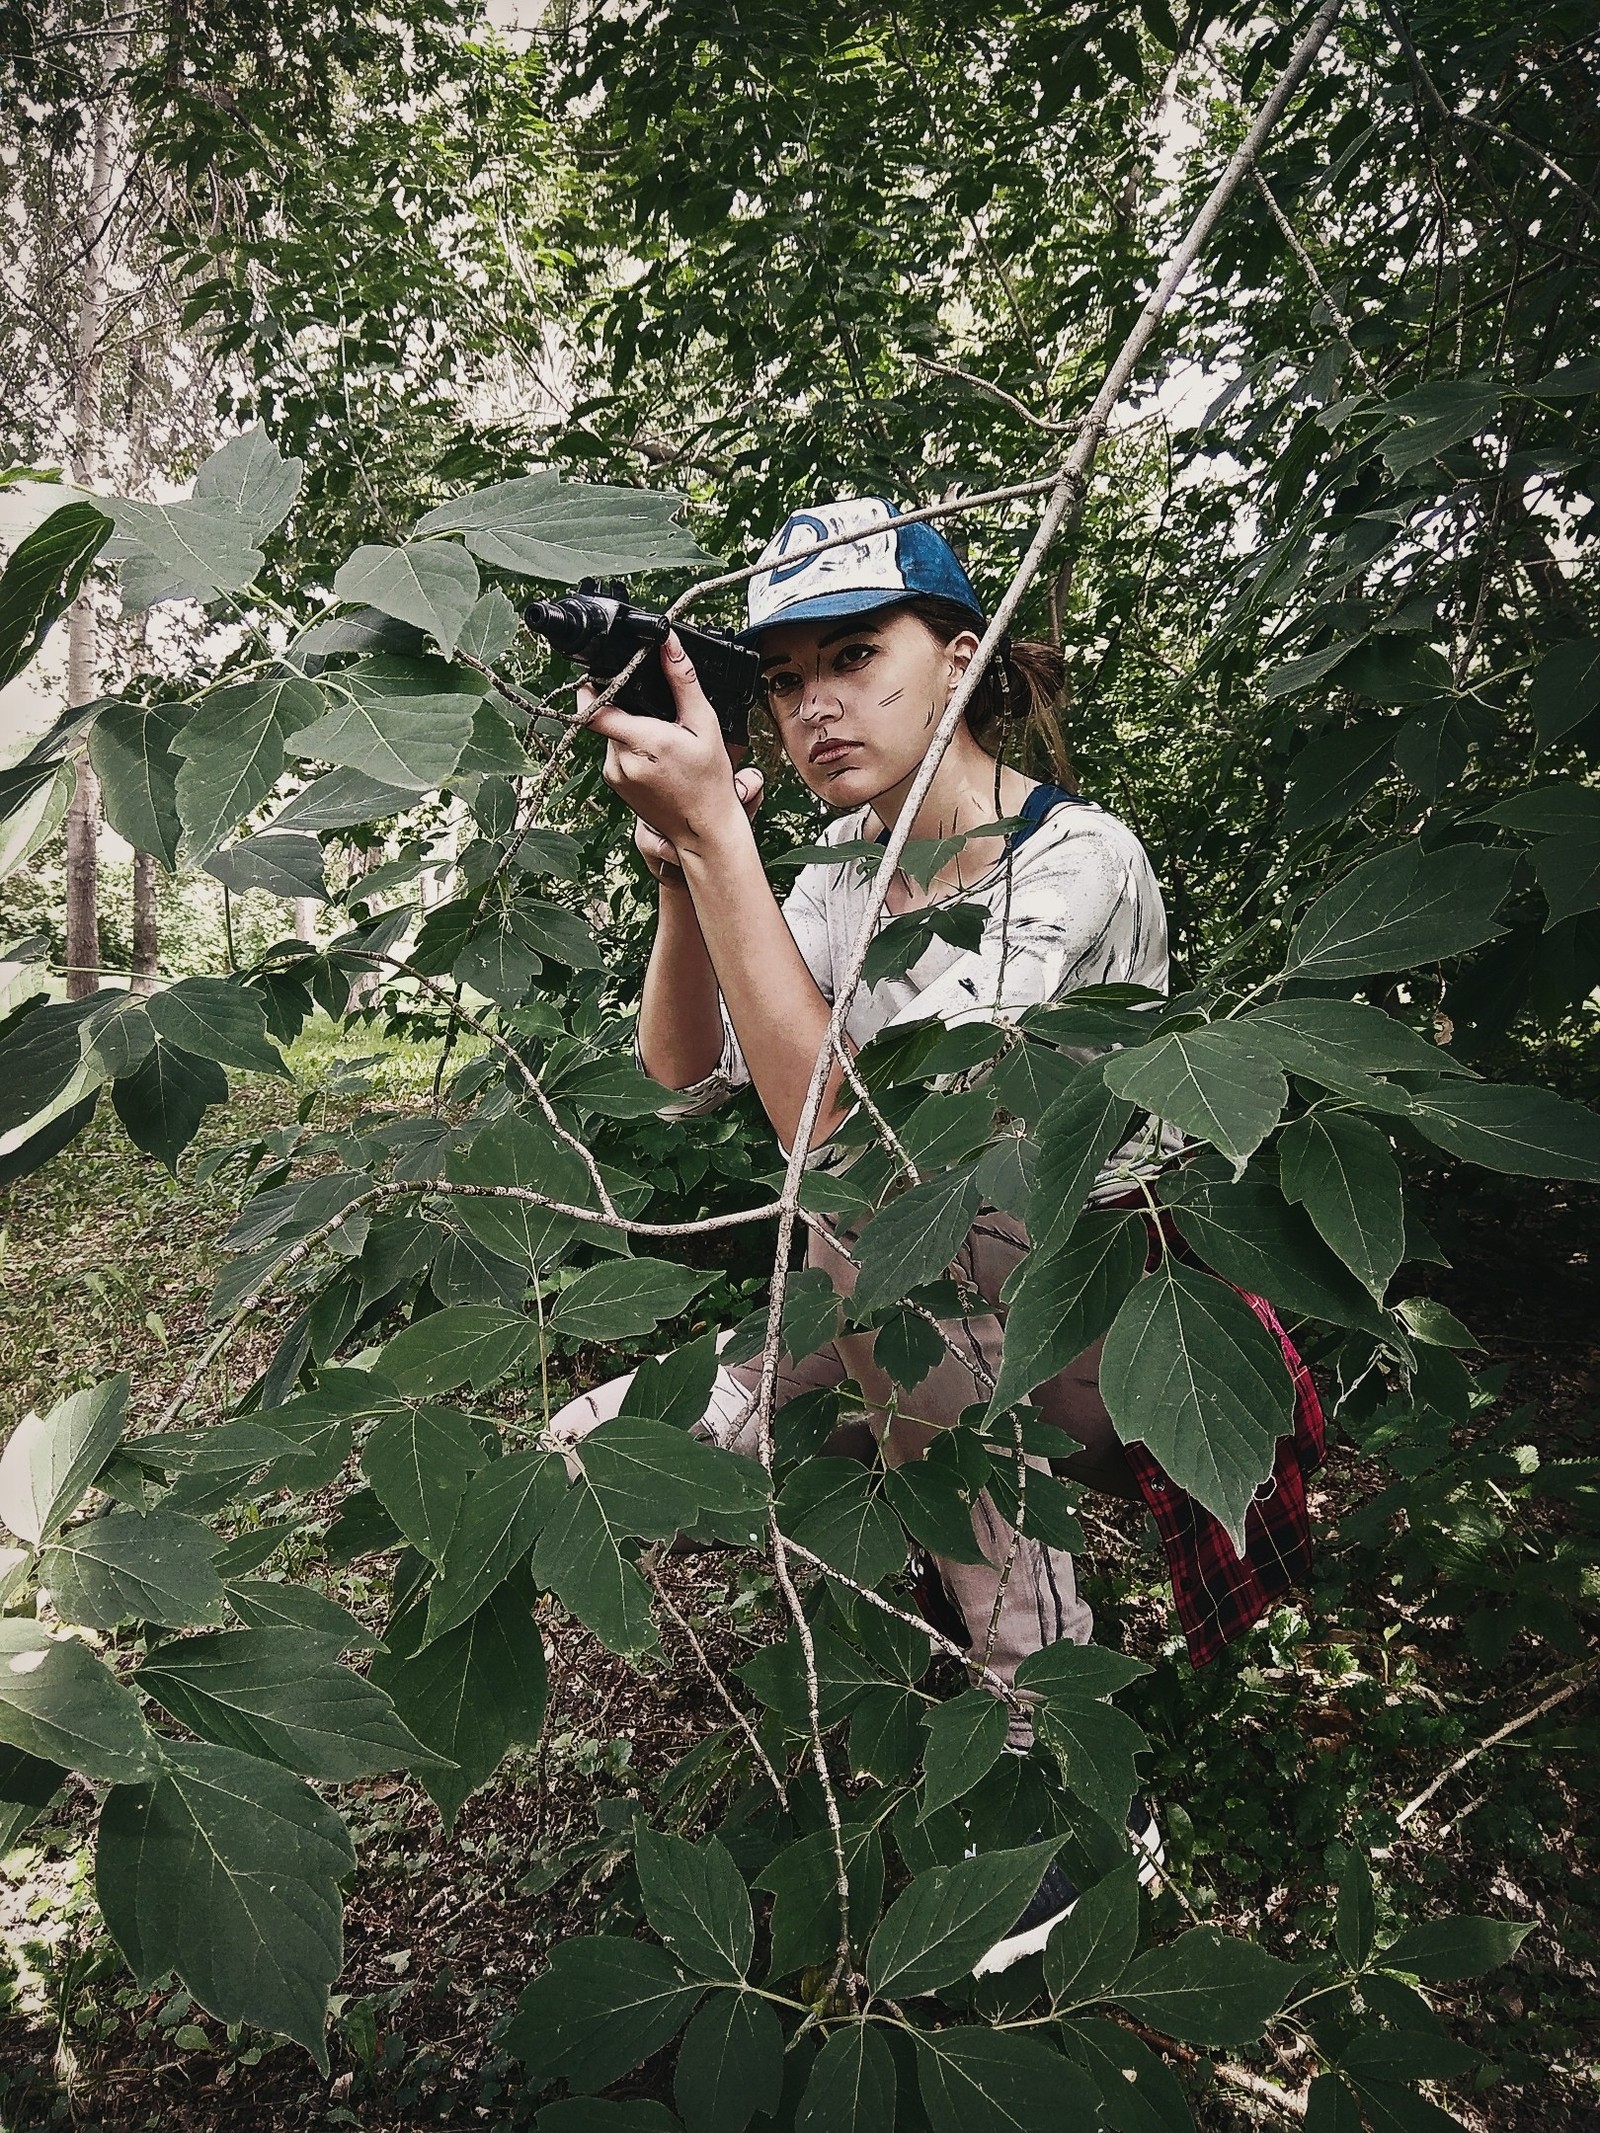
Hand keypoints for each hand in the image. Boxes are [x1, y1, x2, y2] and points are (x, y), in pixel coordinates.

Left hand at [583, 632, 759, 866]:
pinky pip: (614, 751)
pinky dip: (630, 746)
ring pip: (611, 733)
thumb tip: (668, 644)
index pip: (594, 708)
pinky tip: (655, 757)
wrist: (703, 829)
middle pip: (607, 716)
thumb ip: (682, 680)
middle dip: (627, 708)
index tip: (601, 674)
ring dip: (630, 728)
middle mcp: (620, 760)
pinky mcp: (614, 784)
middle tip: (657, 716)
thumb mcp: (704, 724)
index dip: (592, 687)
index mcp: (641, 741)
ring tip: (661, 741)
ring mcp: (614, 774)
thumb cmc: (708, 782)